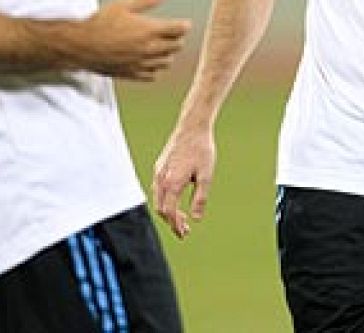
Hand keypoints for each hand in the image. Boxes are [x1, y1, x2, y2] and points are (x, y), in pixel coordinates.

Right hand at [69, 0, 189, 79]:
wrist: (83, 46)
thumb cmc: (100, 24)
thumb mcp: (123, 4)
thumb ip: (146, 0)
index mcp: (150, 30)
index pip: (179, 29)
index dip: (183, 25)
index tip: (183, 23)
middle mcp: (150, 48)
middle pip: (177, 46)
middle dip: (177, 39)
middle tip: (173, 34)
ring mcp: (142, 63)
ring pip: (167, 62)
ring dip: (168, 54)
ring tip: (162, 48)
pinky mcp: (133, 73)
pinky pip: (153, 75)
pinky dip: (155, 68)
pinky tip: (149, 62)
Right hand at [152, 124, 215, 238]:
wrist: (192, 128)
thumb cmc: (201, 150)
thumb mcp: (206, 176)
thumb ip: (200, 199)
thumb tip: (196, 218)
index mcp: (172, 183)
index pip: (169, 212)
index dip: (176, 225)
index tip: (184, 234)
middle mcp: (161, 178)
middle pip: (160, 208)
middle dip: (171, 221)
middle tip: (184, 230)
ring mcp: (158, 172)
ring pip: (158, 199)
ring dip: (168, 211)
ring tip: (182, 218)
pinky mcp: (160, 166)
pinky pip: (157, 189)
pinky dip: (165, 200)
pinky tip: (175, 200)